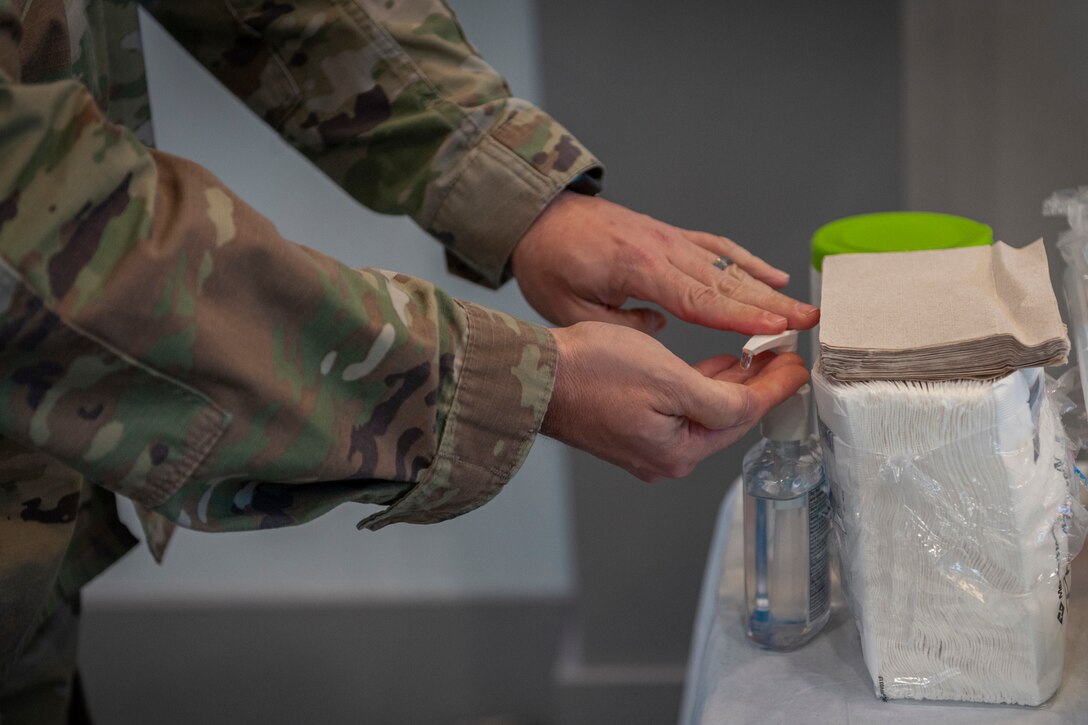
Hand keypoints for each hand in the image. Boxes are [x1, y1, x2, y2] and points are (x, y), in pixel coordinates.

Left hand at [513, 192, 819, 334]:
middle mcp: (663, 248)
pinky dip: (746, 261)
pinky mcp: (670, 236)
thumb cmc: (548, 262)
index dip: (739, 316)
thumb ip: (618, 327)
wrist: (538, 214)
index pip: (698, 298)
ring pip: (727, 265)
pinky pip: (716, 248)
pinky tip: (772, 275)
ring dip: (768, 287)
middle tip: (811, 322)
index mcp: (638, 268)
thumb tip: (660, 331)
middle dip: (771, 304)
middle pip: (725, 282)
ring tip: (804, 308)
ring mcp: (670, 239)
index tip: (775, 329)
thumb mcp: (569, 310)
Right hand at [543, 322, 809, 480]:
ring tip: (757, 356)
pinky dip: (701, 387)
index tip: (800, 365)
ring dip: (731, 384)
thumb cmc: (592, 371)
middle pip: (726, 419)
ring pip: (704, 413)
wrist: (535, 374)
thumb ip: (719, 396)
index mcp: (677, 452)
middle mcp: (664, 458)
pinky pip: (679, 411)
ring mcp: (646, 447)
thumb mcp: (669, 378)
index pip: (743, 417)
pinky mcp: (631, 430)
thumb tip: (752, 403)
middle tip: (784, 356)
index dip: (777, 387)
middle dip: (758, 386)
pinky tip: (714, 368)